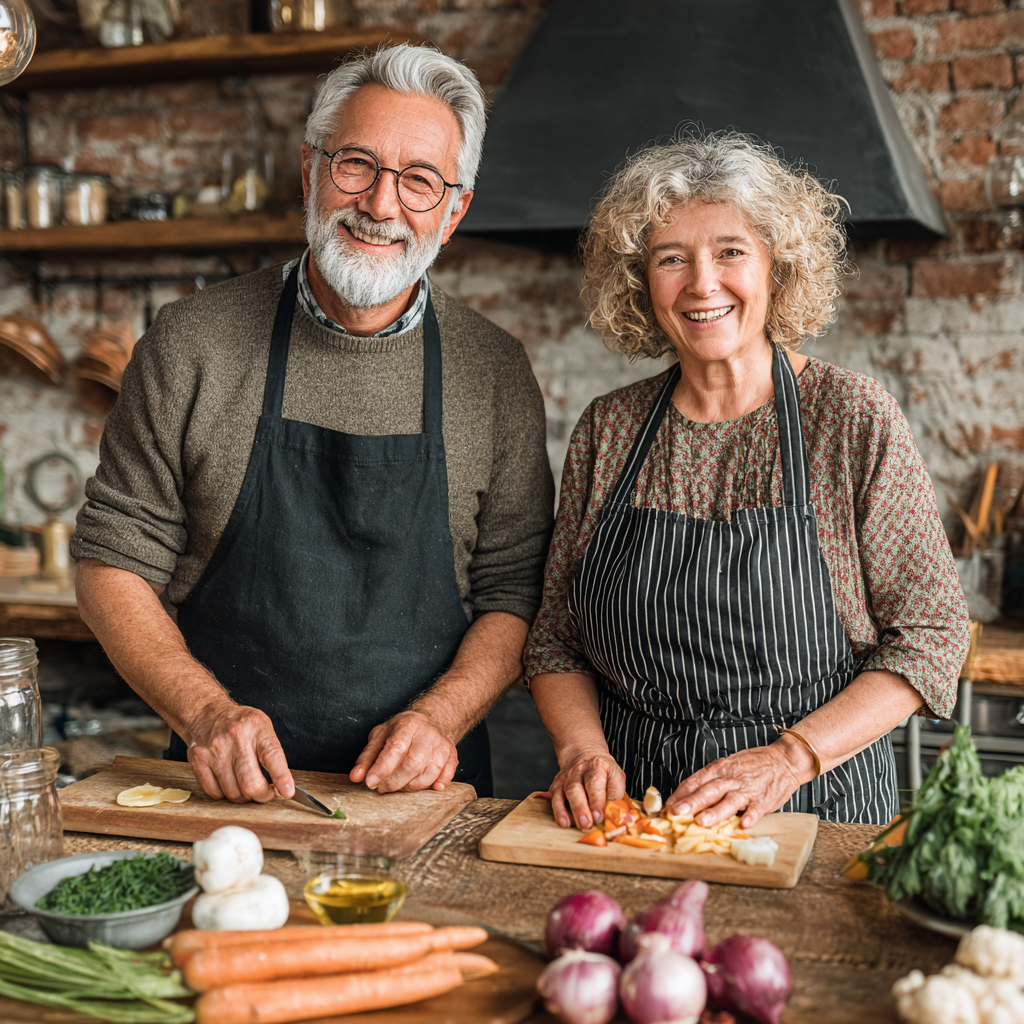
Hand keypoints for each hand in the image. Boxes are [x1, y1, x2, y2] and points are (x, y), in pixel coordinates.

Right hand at [185, 699, 293, 803]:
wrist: (206, 712)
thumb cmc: (240, 724)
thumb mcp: (263, 727)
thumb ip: (273, 753)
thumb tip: (283, 785)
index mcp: (257, 728)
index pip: (273, 756)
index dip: (282, 777)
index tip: (288, 792)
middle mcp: (236, 739)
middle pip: (251, 783)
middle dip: (262, 796)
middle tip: (266, 793)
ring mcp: (215, 751)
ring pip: (233, 792)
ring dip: (243, 797)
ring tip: (246, 786)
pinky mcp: (199, 761)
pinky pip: (214, 792)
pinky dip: (224, 795)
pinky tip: (229, 783)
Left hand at [349, 711, 457, 792]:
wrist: (432, 719)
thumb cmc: (402, 730)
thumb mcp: (380, 736)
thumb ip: (367, 757)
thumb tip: (356, 777)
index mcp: (407, 725)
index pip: (395, 749)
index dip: (382, 769)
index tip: (371, 783)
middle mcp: (427, 734)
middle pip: (413, 764)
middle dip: (395, 782)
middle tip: (383, 788)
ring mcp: (442, 745)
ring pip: (430, 772)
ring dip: (412, 786)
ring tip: (400, 785)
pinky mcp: (452, 754)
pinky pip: (447, 774)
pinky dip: (439, 783)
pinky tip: (431, 787)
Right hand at [547, 748, 625, 829]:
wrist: (584, 755)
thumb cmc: (603, 771)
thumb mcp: (616, 777)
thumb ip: (616, 797)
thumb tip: (614, 817)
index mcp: (597, 766)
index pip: (595, 784)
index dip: (597, 802)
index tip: (599, 817)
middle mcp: (579, 770)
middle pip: (576, 788)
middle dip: (580, 807)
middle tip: (586, 823)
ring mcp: (566, 777)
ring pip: (563, 792)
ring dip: (565, 810)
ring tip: (569, 824)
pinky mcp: (557, 784)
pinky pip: (554, 797)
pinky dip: (557, 810)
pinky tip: (562, 821)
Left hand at [664, 736, 814, 828]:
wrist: (784, 759)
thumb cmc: (753, 764)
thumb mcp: (728, 765)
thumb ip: (710, 780)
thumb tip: (688, 796)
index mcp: (720, 768)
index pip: (695, 781)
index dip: (680, 794)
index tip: (667, 806)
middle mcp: (731, 778)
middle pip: (708, 790)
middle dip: (691, 802)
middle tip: (676, 813)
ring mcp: (747, 789)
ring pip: (729, 800)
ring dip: (715, 812)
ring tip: (702, 822)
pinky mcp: (764, 799)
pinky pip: (756, 809)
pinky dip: (750, 816)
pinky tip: (743, 825)